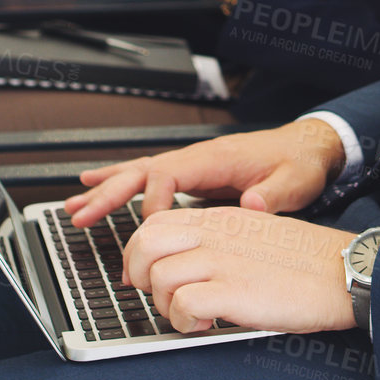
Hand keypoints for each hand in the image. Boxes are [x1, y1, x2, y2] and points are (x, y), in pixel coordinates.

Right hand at [62, 118, 346, 224]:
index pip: (168, 176)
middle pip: (142, 172)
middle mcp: (197, 158)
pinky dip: (121, 183)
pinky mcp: (193, 174)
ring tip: (73, 206)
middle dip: (109, 194)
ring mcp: (192, 165)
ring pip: (139, 174)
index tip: (151, 233)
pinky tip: (95, 187)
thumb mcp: (295, 181)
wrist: (306, 147)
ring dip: (106, 190)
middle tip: (80, 215)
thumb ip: (275, 195)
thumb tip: (252, 205)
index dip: (154, 205)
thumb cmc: (299, 163)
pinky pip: (149, 178)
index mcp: (215, 159)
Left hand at [124, 207, 356, 333]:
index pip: (155, 222)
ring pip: (158, 276)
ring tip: (190, 315)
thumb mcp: (254, 232)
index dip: (139, 252)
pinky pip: (182, 304)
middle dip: (138, 274)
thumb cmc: (303, 259)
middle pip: (145, 242)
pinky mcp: (234, 290)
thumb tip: (185, 259)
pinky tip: (205, 324)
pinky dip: (183, 321)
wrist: (342, 269)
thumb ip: (219, 238)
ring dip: (164, 305)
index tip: (146, 274)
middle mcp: (215, 234)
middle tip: (159, 296)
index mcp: (219, 218)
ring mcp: (223, 260)